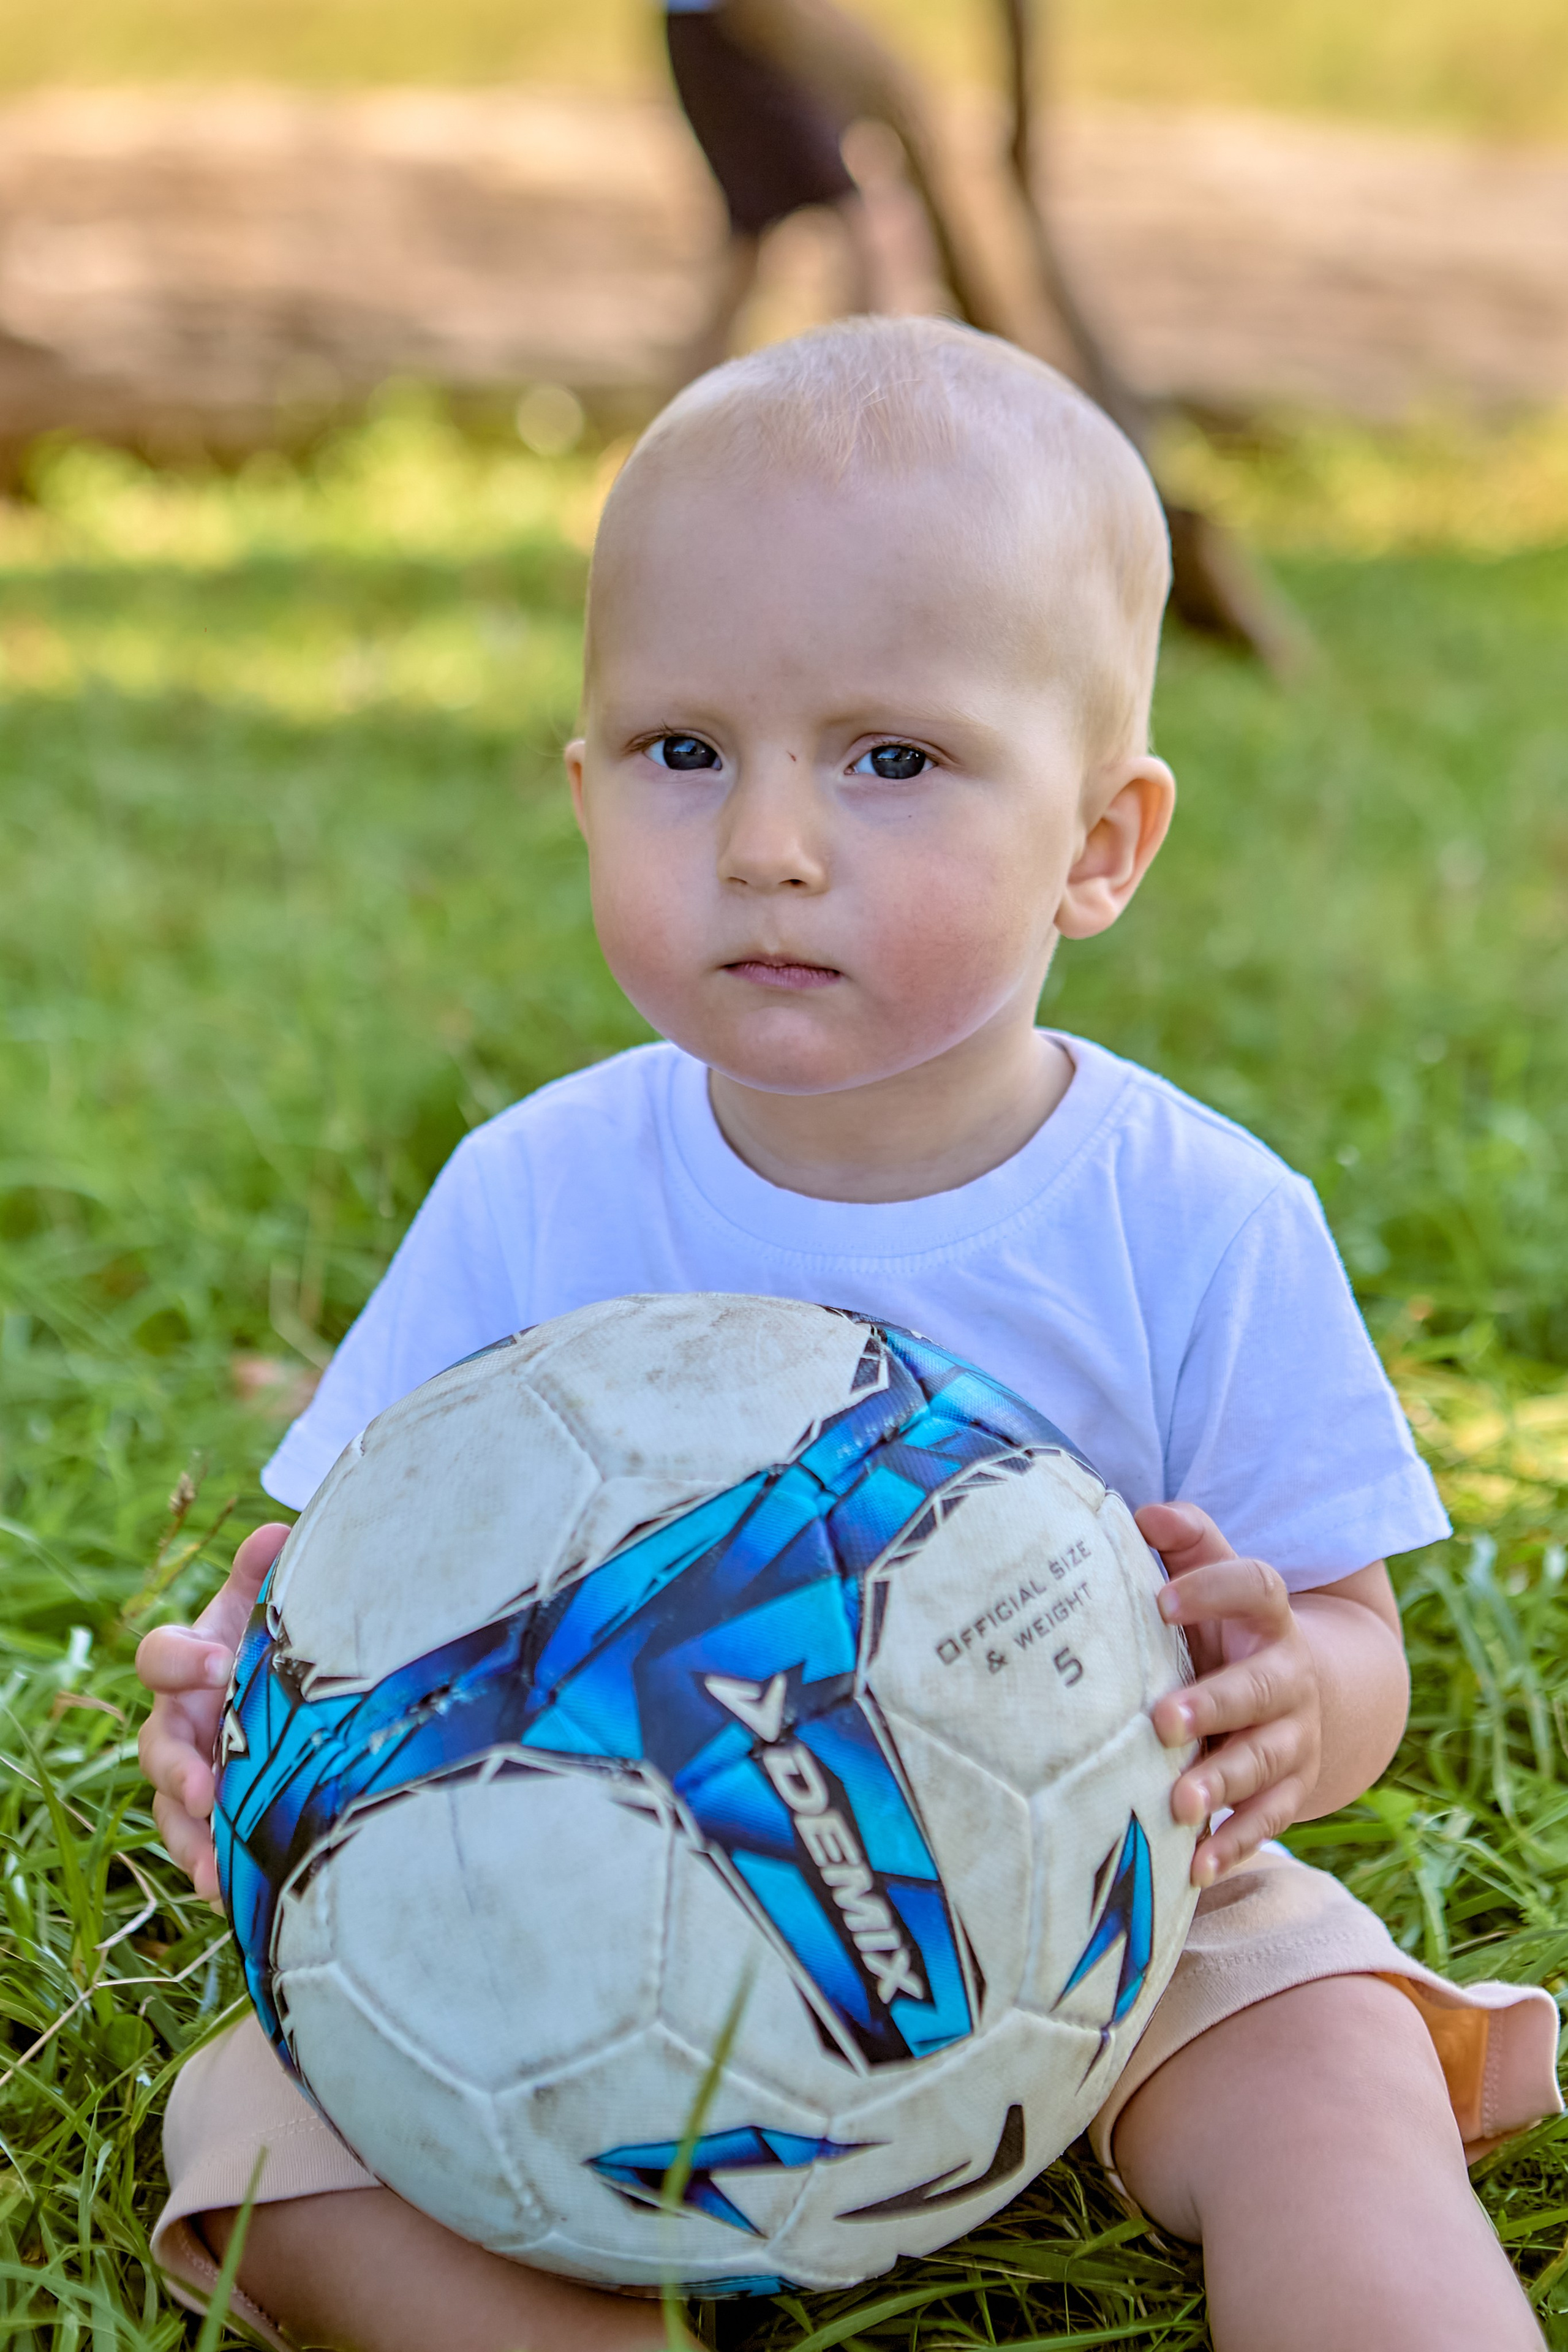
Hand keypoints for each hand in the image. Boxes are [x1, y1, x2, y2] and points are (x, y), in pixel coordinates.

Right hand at [136, 1522, 288, 1906]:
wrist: (311, 1690)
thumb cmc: (280, 1641)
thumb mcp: (275, 1608)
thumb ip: (269, 1573)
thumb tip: (276, 1530)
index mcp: (191, 1661)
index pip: (161, 1655)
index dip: (180, 1661)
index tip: (216, 1663)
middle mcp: (182, 1719)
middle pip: (155, 1745)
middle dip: (175, 1770)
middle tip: (205, 1789)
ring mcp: (194, 1771)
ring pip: (172, 1809)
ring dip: (188, 1839)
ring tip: (212, 1871)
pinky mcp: (216, 1816)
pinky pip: (202, 1847)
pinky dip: (213, 1870)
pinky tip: (233, 1897)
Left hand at [1137, 1501, 1321, 1888]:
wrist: (1304, 1692)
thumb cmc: (1227, 1629)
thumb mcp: (1215, 1581)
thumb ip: (1187, 1543)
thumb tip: (1143, 1511)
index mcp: (1269, 1618)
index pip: (1256, 1589)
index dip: (1212, 1590)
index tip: (1158, 1599)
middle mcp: (1289, 1678)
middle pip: (1259, 1690)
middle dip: (1214, 1706)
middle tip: (1162, 1721)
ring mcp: (1295, 1738)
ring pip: (1265, 1762)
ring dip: (1222, 1783)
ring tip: (1178, 1802)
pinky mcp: (1290, 1790)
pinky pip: (1267, 1821)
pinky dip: (1234, 1844)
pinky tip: (1196, 1865)